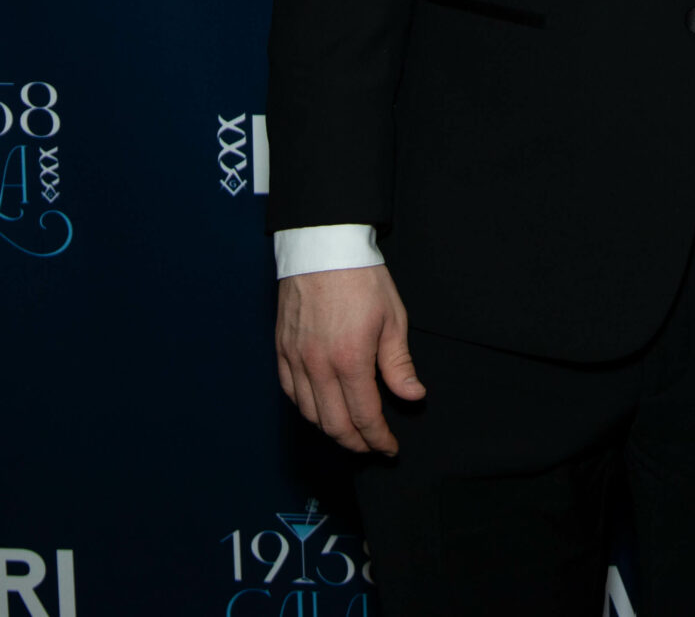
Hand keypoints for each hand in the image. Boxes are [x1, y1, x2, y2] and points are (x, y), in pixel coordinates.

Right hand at [276, 265, 424, 454]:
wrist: (322, 246)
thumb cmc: (361, 278)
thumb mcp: (392, 318)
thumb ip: (399, 364)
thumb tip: (412, 396)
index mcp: (350, 359)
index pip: (364, 417)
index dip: (378, 439)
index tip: (390, 447)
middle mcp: (318, 365)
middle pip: (334, 424)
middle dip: (356, 443)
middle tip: (371, 446)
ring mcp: (295, 358)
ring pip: (309, 414)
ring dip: (331, 430)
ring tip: (350, 432)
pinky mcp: (281, 349)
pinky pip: (290, 392)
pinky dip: (306, 409)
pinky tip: (320, 410)